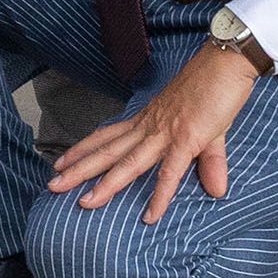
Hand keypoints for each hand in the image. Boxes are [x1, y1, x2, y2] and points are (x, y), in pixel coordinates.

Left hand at [49, 42, 259, 223]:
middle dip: (79, 169)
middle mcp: (150, 127)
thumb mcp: (207, 130)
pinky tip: (150, 215)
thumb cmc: (213, 88)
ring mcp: (166, 133)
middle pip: (108, 152)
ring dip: (106, 184)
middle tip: (52, 185)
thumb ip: (208, 162)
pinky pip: (170, 172)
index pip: (108, 136)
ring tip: (85, 202)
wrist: (226, 62)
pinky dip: (159, 195)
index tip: (61, 162)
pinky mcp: (187, 138)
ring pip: (129, 163)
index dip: (84, 149)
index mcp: (148, 121)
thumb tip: (217, 190)